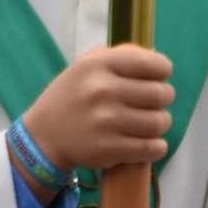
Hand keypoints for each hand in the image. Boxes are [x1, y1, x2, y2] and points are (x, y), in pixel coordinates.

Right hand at [19, 44, 171, 184]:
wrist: (44, 135)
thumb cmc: (69, 97)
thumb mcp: (83, 66)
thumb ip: (115, 57)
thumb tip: (153, 57)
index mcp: (97, 65)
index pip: (147, 62)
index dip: (163, 68)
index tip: (161, 75)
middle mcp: (102, 90)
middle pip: (159, 93)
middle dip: (164, 96)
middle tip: (156, 101)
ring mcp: (106, 122)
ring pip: (159, 122)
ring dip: (161, 122)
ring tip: (151, 122)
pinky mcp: (110, 149)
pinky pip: (152, 148)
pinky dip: (157, 146)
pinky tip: (150, 142)